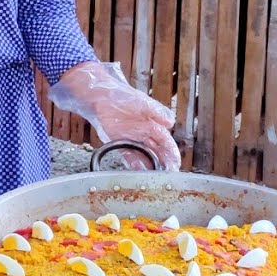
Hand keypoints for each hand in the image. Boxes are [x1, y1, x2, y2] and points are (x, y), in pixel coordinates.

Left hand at [50, 61, 181, 169]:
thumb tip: (170, 122)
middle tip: (167, 176)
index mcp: (153, 125)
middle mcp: (145, 134)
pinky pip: (129, 157)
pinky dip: (135, 165)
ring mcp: (133, 140)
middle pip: (158, 152)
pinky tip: (139, 173)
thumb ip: (157, 112)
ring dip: (150, 167)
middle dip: (164, 164)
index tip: (176, 164)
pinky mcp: (120, 143)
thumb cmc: (123, 97)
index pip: (166, 142)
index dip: (172, 154)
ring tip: (155, 178)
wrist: (101, 97)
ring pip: (145, 156)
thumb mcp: (143, 103)